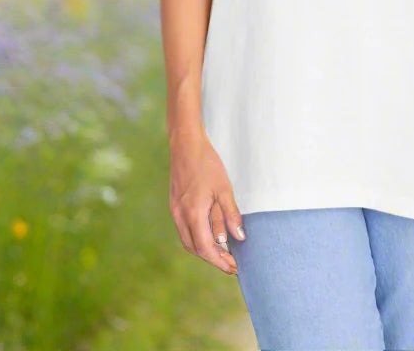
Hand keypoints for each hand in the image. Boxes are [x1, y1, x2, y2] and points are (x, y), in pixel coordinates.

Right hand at [168, 130, 245, 275]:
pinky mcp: (175, 205)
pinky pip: (185, 230)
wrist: (186, 145)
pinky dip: (197, 238)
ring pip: (188, 241)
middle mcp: (180, 217)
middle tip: (230, 264)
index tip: (233, 267)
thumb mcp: (224, 189)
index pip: (205, 248)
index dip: (220, 261)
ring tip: (222, 253)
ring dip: (204, 250)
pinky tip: (210, 235)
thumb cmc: (207, 164)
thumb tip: (239, 238)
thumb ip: (231, 215)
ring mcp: (175, 211)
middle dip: (213, 259)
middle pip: (195, 249)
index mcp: (193, 214)